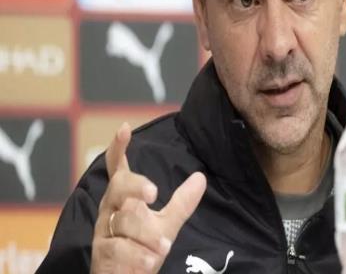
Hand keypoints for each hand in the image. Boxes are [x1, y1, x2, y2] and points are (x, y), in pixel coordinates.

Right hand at [91, 123, 206, 273]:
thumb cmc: (142, 248)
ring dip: (145, 233)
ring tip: (162, 246)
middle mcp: (111, 209)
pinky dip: (136, 254)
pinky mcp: (102, 255)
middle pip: (118, 186)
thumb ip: (181, 203)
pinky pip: (117, 249)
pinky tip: (150, 258)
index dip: (118, 148)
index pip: (118, 169)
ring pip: (121, 221)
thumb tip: (201, 178)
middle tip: (154, 192)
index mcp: (124, 198)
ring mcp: (104, 232)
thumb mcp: (166, 225)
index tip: (124, 128)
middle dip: (135, 186)